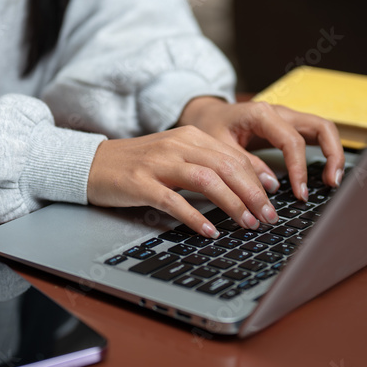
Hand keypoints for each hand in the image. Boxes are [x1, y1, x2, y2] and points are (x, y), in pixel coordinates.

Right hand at [86, 125, 277, 238]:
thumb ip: (206, 164)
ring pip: (207, 180)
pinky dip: (196, 217)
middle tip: (269, 216)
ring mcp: (158, 163)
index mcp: (190, 136)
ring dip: (233, 203)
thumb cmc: (137, 165)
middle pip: (226, 166)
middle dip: (253, 193)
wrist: (91, 164)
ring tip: (248, 223)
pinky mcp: (140, 183)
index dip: (257, 175)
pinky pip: (174, 201)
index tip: (274, 195)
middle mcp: (177, 145)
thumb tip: (244, 185)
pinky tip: (210, 231)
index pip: (233, 154)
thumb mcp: (175, 157)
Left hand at [176, 97, 344, 200]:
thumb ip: (244, 165)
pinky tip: (324, 174)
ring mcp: (288, 118)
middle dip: (333, 154)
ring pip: (324, 129)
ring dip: (334, 153)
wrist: (208, 114)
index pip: (292, 140)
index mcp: (261, 113)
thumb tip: (272, 186)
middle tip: (332, 183)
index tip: (299, 193)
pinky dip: (325, 152)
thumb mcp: (219, 147)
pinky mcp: (290, 127)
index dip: (299, 168)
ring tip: (332, 181)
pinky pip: (315, 136)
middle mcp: (280, 112)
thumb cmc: (212, 127)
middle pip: (321, 126)